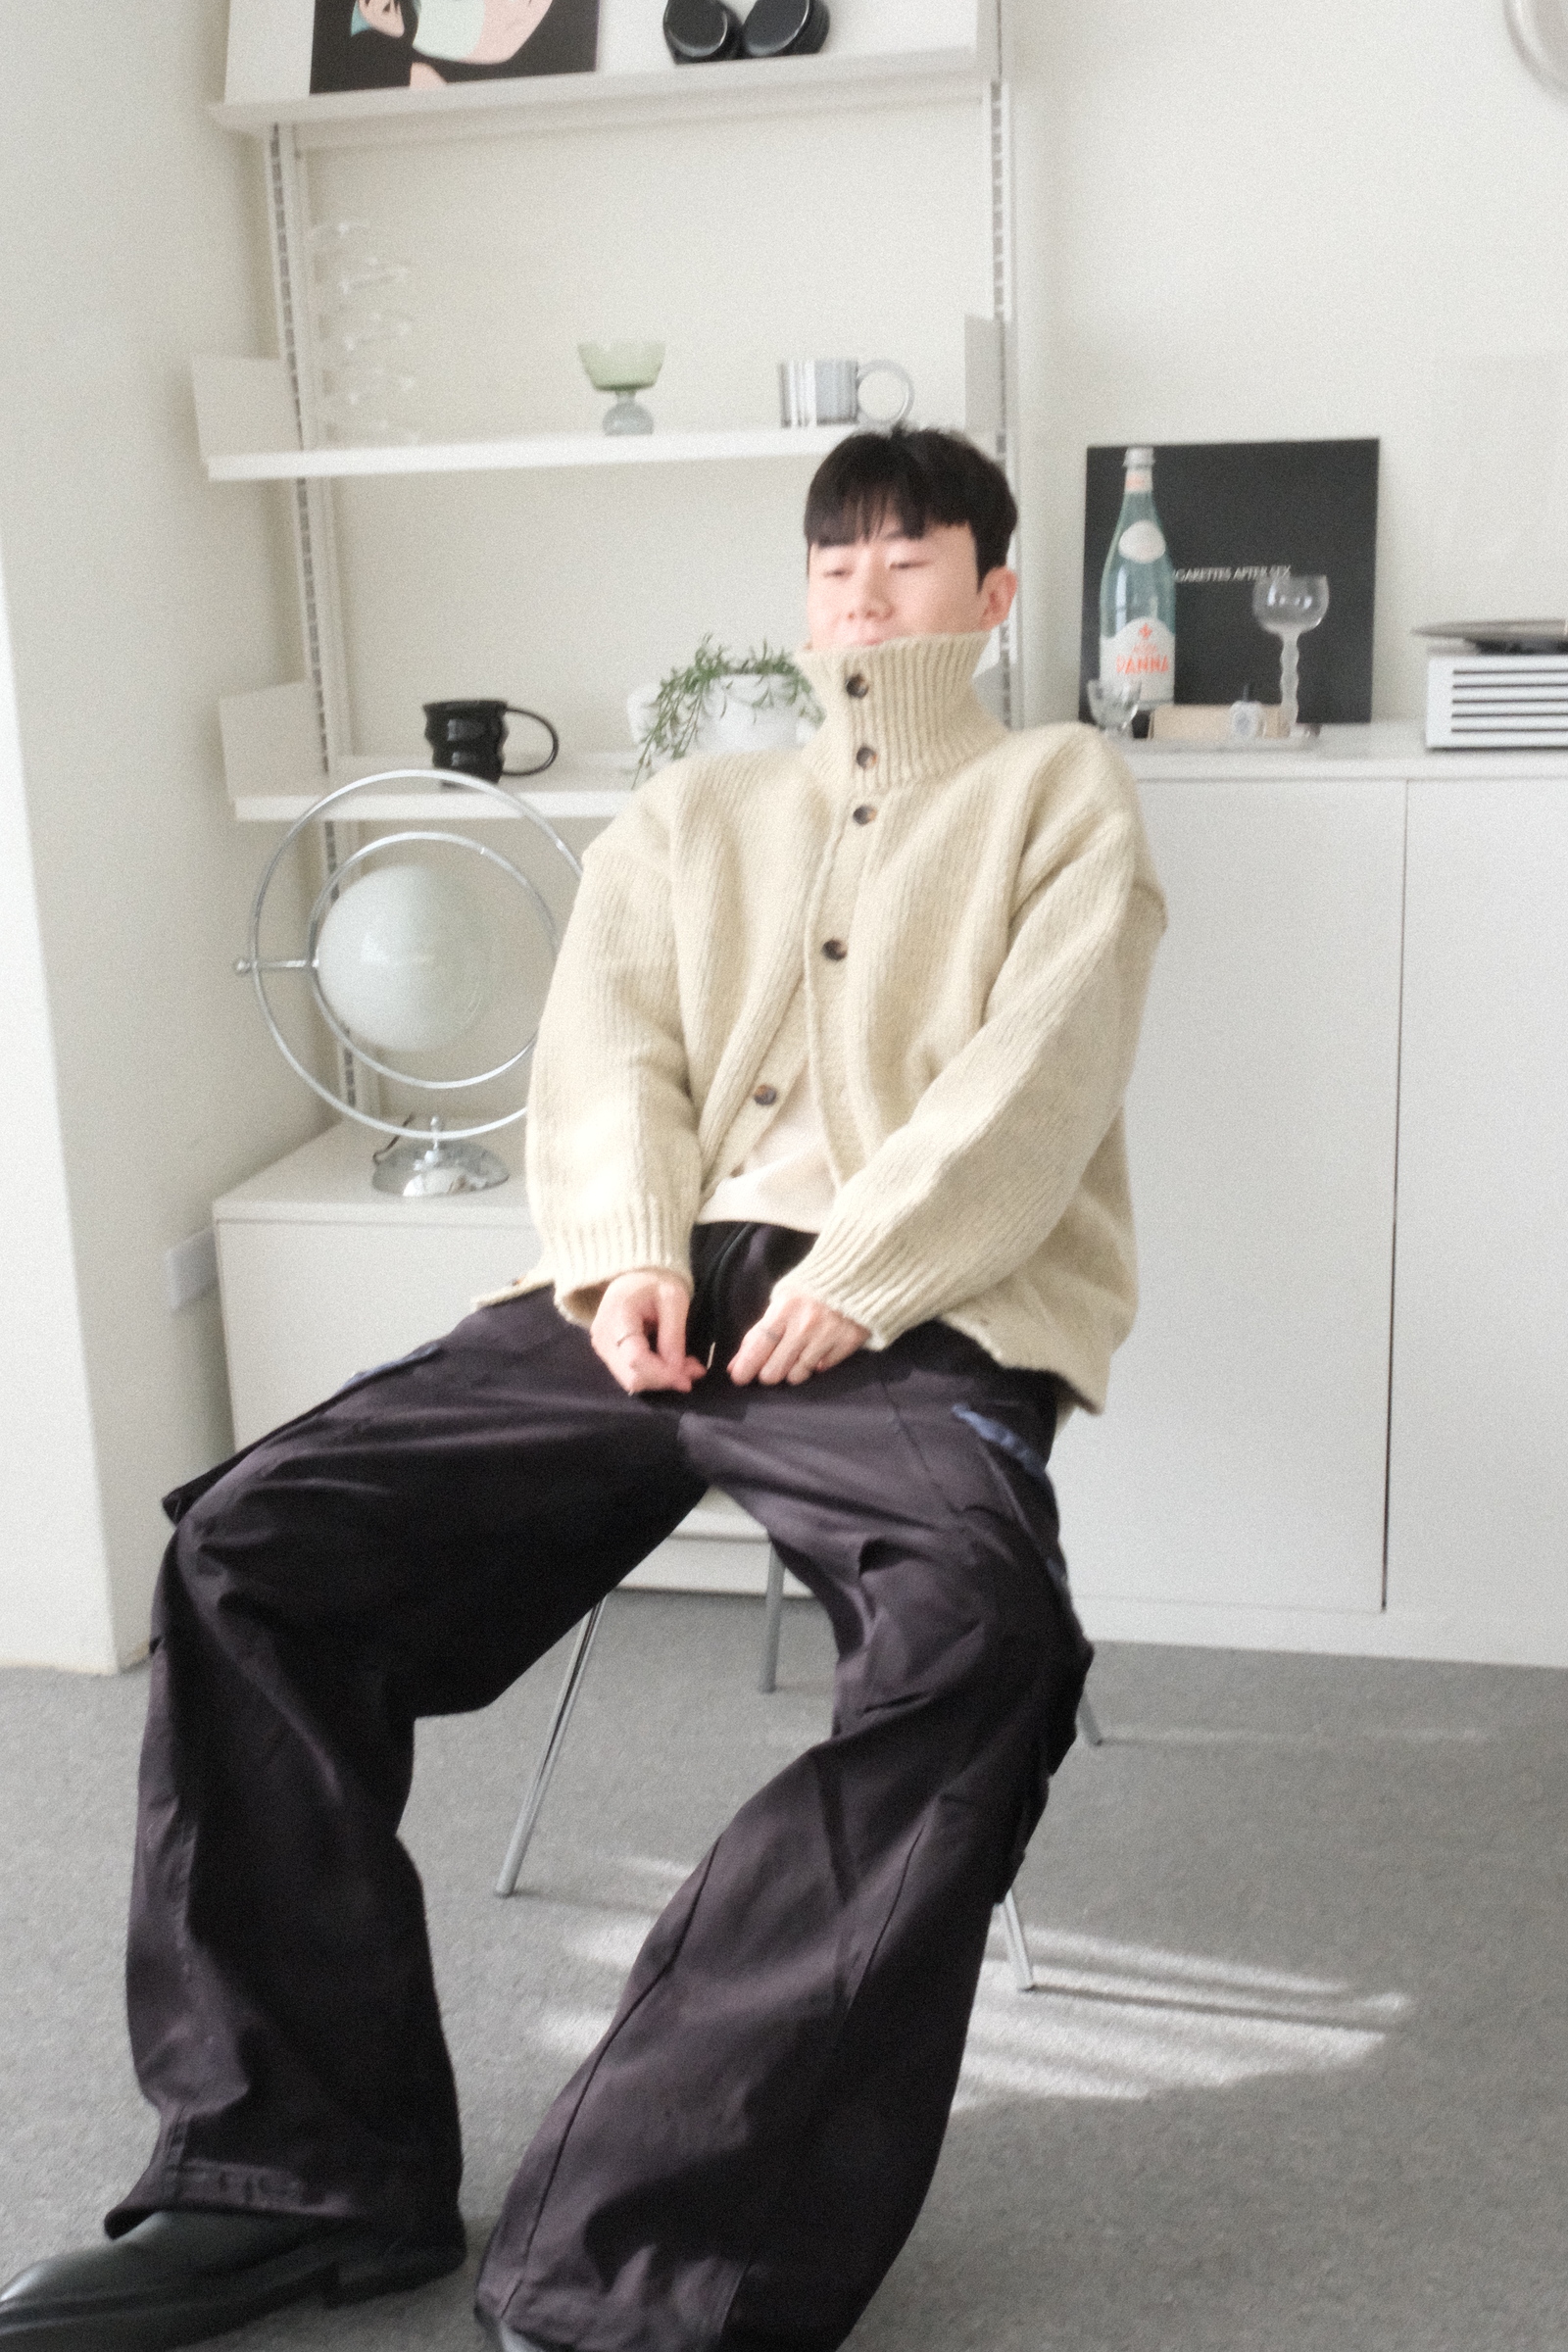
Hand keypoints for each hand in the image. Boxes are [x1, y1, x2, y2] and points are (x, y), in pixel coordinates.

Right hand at [591, 1270, 706, 1395]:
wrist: (634, 1275)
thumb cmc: (655, 1281)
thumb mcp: (673, 1299)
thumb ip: (673, 1334)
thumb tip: (677, 1370)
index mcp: (617, 1317)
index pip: (635, 1359)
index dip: (663, 1373)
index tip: (689, 1375)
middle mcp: (602, 1338)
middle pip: (631, 1377)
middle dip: (665, 1379)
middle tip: (694, 1371)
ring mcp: (602, 1349)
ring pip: (631, 1381)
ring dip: (662, 1379)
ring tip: (688, 1367)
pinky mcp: (608, 1355)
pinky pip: (631, 1375)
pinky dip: (654, 1375)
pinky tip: (673, 1364)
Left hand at [728, 1292, 868, 1387]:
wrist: (856, 1276)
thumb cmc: (811, 1288)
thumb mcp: (782, 1301)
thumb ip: (759, 1333)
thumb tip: (736, 1365)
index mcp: (783, 1309)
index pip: (757, 1346)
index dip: (745, 1367)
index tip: (739, 1378)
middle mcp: (803, 1326)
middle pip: (774, 1370)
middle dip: (768, 1372)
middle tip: (772, 1365)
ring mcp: (826, 1337)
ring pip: (796, 1376)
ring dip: (792, 1370)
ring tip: (797, 1354)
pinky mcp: (847, 1344)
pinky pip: (821, 1369)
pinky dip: (817, 1364)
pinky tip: (819, 1349)